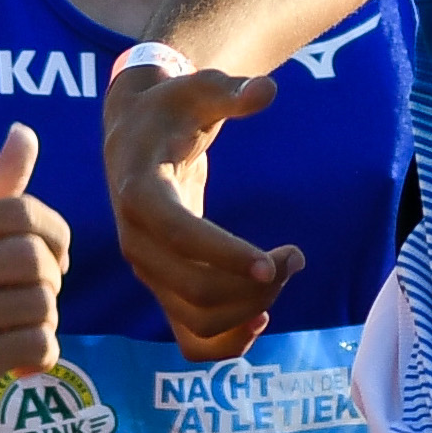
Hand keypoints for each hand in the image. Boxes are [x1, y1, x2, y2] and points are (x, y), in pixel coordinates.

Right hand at [0, 124, 76, 423]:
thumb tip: (26, 133)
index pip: (20, 212)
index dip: (54, 231)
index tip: (52, 252)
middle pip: (34, 259)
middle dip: (52, 276)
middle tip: (39, 292)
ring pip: (40, 305)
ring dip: (47, 318)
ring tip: (27, 326)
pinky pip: (35, 346)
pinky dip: (44, 353)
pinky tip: (23, 358)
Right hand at [104, 65, 298, 361]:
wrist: (136, 136)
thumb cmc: (173, 109)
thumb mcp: (199, 89)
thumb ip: (232, 91)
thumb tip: (267, 89)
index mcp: (140, 194)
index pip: (181, 237)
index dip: (228, 255)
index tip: (277, 262)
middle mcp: (136, 242)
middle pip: (194, 290)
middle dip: (255, 285)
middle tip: (295, 256)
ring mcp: (148, 272)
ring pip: (197, 320)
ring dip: (251, 310)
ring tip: (286, 270)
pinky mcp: (163, 290)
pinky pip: (191, 340)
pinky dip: (228, 343)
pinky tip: (263, 315)